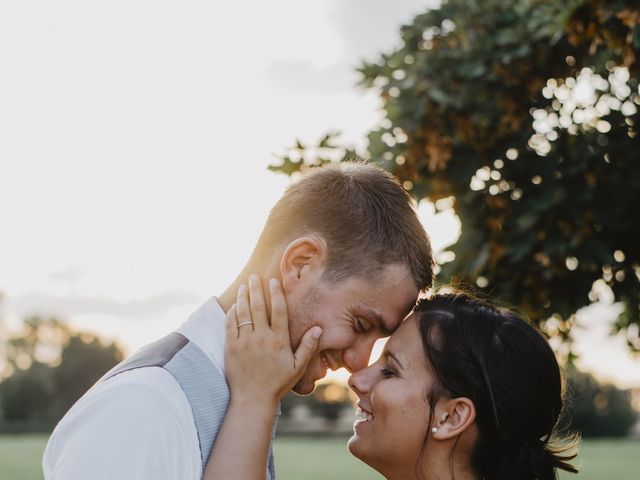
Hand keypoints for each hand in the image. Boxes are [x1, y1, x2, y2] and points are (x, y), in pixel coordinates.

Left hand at [224, 275, 321, 405]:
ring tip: (244, 286)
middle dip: (256, 289)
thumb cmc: (277, 383)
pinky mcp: (230, 347)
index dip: (276, 293)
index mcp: (278, 340)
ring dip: (243, 297)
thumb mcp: (297, 367)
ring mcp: (244, 342)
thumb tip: (318, 328)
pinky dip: (232, 313)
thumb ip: (308, 346)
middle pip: (258, 306)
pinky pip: (230, 324)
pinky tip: (235, 306)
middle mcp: (261, 338)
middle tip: (254, 276)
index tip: (273, 281)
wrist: (252, 399)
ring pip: (242, 313)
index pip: (278, 310)